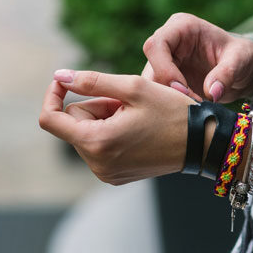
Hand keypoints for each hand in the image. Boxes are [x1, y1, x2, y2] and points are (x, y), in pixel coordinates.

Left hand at [39, 69, 196, 184]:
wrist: (203, 143)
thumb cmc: (172, 112)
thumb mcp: (133, 88)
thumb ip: (91, 81)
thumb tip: (59, 76)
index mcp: (97, 143)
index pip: (50, 119)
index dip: (53, 95)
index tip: (66, 81)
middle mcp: (97, 164)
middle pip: (73, 123)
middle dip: (94, 106)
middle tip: (127, 102)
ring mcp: (105, 173)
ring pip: (87, 133)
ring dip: (104, 118)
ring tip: (136, 116)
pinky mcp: (115, 176)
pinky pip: (99, 147)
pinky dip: (111, 133)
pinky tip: (137, 129)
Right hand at [141, 13, 252, 102]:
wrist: (246, 70)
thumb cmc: (244, 57)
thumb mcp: (241, 60)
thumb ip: (226, 73)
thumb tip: (211, 93)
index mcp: (182, 27)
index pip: (156, 46)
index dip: (164, 70)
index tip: (183, 90)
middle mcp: (169, 42)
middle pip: (149, 67)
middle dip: (166, 90)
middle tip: (190, 105)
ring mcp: (166, 62)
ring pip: (151, 85)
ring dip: (168, 101)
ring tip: (194, 108)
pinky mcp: (167, 80)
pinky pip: (159, 95)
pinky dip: (171, 106)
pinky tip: (190, 112)